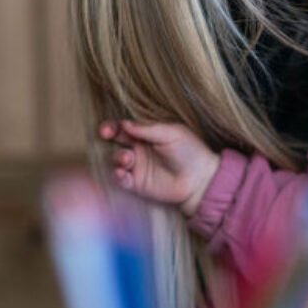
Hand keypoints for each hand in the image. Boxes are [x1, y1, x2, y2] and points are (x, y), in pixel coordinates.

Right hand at [98, 119, 220, 214]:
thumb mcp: (172, 134)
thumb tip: (125, 123)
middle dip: (109, 136)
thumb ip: (148, 129)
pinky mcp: (138, 184)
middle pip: (116, 140)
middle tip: (107, 134)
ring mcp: (137, 167)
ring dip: (118, 157)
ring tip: (128, 159)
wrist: (200, 179)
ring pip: (116, 159)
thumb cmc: (190, 151)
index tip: (108, 128)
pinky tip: (123, 174)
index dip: (114, 126)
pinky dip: (119, 177)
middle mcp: (139, 149)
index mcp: (147, 134)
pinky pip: (121, 180)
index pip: (125, 127)